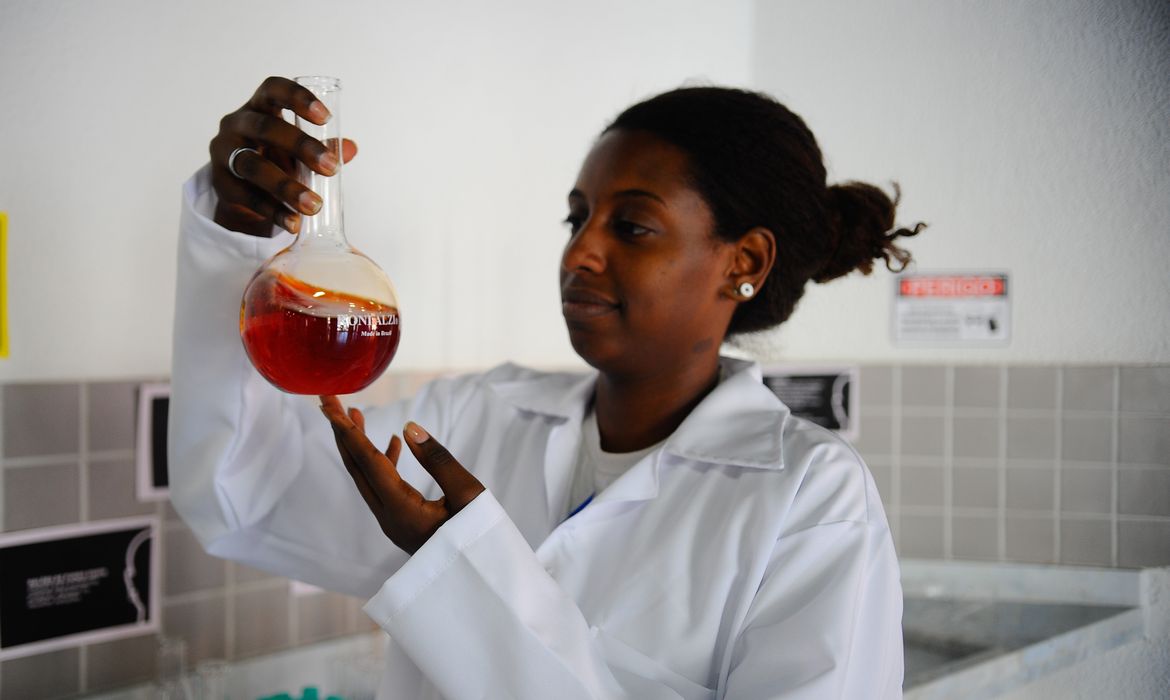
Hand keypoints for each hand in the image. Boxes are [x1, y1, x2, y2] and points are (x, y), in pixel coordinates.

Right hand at [209, 76, 358, 236]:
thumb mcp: (297, 149)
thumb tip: (351, 148)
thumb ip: (323, 147)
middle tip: (332, 168)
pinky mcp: (221, 184)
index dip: (297, 97)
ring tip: (314, 206)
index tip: (325, 117)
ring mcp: (224, 154)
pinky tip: (294, 222)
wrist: (243, 190)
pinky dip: (274, 211)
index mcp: (258, 107)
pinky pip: (248, 198)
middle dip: (301, 147)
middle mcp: (236, 124)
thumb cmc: (275, 157)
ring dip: (287, 187)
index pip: (272, 89)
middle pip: (266, 129)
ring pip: (254, 166)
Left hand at [319, 396, 485, 553]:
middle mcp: (388, 516)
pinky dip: (382, 461)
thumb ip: (438, 459)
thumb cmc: (479, 537)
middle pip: (356, 467)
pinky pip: (382, 486)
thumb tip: (409, 427)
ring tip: (355, 413)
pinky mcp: (401, 520)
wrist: (480, 575)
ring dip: (359, 445)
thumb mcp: (467, 494)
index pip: (367, 462)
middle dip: (342, 432)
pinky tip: (394, 442)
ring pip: (366, 477)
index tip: (329, 405)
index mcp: (401, 509)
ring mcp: (392, 520)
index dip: (347, 430)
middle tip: (329, 400)